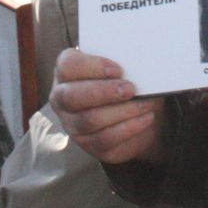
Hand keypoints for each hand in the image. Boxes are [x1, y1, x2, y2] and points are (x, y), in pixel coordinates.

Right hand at [50, 49, 164, 163]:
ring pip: (91, 119)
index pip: (67, 66)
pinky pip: (106, 138)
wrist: (134, 112)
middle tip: (130, 89)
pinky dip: (130, 127)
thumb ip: (122, 62)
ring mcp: (72, 125)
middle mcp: (62, 99)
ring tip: (145, 103)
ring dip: (123, 110)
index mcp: (66, 73)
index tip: (118, 70)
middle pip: (72, 96)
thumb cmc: (122, 81)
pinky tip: (145, 117)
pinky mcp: (89, 145)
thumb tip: (138, 65)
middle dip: (104, 91)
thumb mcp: (121, 68)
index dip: (92, 66)